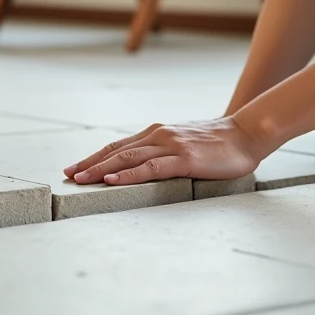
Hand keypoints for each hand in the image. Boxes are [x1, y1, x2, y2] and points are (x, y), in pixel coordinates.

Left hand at [63, 117, 265, 185]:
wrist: (247, 134)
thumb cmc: (218, 144)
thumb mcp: (184, 144)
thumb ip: (164, 153)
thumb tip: (144, 168)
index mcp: (157, 133)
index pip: (118, 146)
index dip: (95, 157)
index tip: (75, 167)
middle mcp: (158, 135)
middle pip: (116, 151)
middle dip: (89, 164)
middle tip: (67, 175)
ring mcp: (170, 146)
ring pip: (127, 158)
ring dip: (101, 169)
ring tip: (80, 178)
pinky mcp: (184, 159)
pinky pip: (151, 168)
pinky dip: (129, 175)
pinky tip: (113, 181)